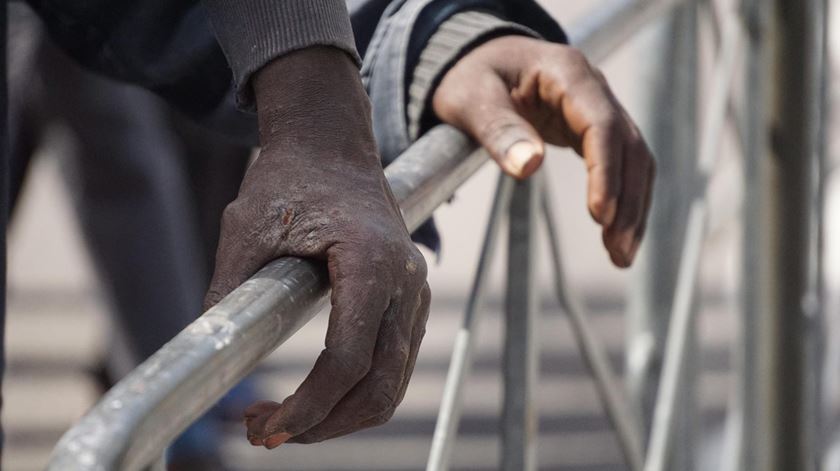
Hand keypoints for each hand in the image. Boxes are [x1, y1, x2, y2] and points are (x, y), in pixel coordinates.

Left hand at [205, 47, 429, 447]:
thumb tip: (207, 363)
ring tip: (282, 420)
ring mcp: (415, 292)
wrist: (330, 145)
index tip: (265, 426)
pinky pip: (393, 363)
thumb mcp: (247, 229)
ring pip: (392, 382)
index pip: (348, 360)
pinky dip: (357, 391)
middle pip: (380, 386)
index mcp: (371, 261)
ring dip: (340, 415)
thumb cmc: (290, 179)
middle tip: (267, 435)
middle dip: (325, 425)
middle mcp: (406, 281)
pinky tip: (314, 394)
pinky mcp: (409, 300)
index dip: (307, 407)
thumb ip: (229, 296)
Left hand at [433, 36, 654, 266]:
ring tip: (620, 255)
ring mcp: (597, 107)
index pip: (602, 124)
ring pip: (633, 159)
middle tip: (617, 251)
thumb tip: (529, 166)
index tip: (599, 215)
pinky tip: (615, 233)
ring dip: (632, 208)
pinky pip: (619, 165)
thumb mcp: (471, 99)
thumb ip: (499, 130)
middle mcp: (592, 88)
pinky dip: (622, 200)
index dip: (606, 172)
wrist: (473, 60)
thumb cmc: (470, 75)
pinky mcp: (591, 129)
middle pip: (629, 146)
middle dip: (628, 202)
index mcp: (567, 72)